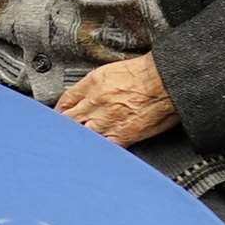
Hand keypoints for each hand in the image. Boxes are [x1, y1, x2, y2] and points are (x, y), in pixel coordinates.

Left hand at [55, 52, 177, 145]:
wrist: (167, 80)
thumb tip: (79, 97)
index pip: (66, 100)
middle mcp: (96, 102)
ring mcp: (107, 120)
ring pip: (80, 135)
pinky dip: (95, 150)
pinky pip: (102, 146)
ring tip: (71, 146)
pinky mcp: (122, 135)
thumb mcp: (111, 71)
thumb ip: (92, 85)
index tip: (58, 117)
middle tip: (58, 135)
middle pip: (68, 120)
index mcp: (93, 84)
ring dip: (75, 140)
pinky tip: (91, 153)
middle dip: (62, 127)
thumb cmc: (146, 74)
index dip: (59, 111)